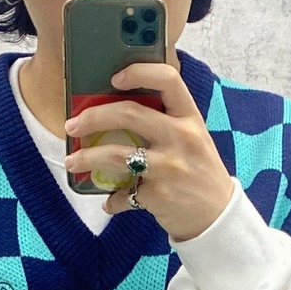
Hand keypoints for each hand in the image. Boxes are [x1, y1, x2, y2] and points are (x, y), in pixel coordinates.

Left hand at [63, 61, 234, 242]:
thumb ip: (165, 124)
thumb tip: (117, 114)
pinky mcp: (159, 195)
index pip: (168, 80)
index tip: (114, 77)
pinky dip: (113, 200)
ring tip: (73, 161)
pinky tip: (109, 201)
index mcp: (190, 118)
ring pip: (115, 154)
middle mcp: (181, 138)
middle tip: (73, 124)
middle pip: (129, 114)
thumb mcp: (193, 140)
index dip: (139, 72)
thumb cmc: (199, 173)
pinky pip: (125, 194)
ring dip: (87, 157)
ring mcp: (169, 167)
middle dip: (93, 117)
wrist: (217, 216)